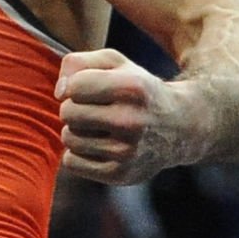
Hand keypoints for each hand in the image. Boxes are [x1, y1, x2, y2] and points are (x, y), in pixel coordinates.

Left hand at [54, 49, 210, 184]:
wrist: (180, 126)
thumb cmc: (136, 89)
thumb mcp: (114, 63)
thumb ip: (77, 63)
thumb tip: (59, 93)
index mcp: (132, 88)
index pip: (74, 86)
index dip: (74, 85)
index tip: (88, 88)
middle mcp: (131, 121)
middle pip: (68, 113)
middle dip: (73, 107)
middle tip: (92, 108)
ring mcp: (127, 151)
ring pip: (68, 139)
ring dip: (76, 131)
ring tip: (97, 126)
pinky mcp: (120, 174)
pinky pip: (72, 162)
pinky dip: (77, 154)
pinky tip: (97, 145)